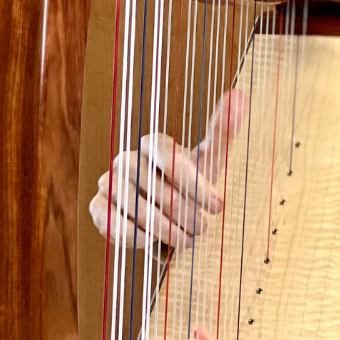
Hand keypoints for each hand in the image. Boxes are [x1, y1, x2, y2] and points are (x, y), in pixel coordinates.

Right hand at [89, 90, 245, 248]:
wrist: (163, 213)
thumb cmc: (187, 185)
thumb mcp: (208, 162)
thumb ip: (222, 131)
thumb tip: (241, 94)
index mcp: (153, 144)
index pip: (168, 155)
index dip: (195, 184)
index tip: (219, 206)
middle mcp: (127, 160)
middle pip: (155, 187)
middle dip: (185, 213)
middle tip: (203, 230)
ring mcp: (109, 183)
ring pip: (136, 207)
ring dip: (165, 229)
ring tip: (186, 240)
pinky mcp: (99, 208)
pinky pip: (113, 222)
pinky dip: (136, 237)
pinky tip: (155, 244)